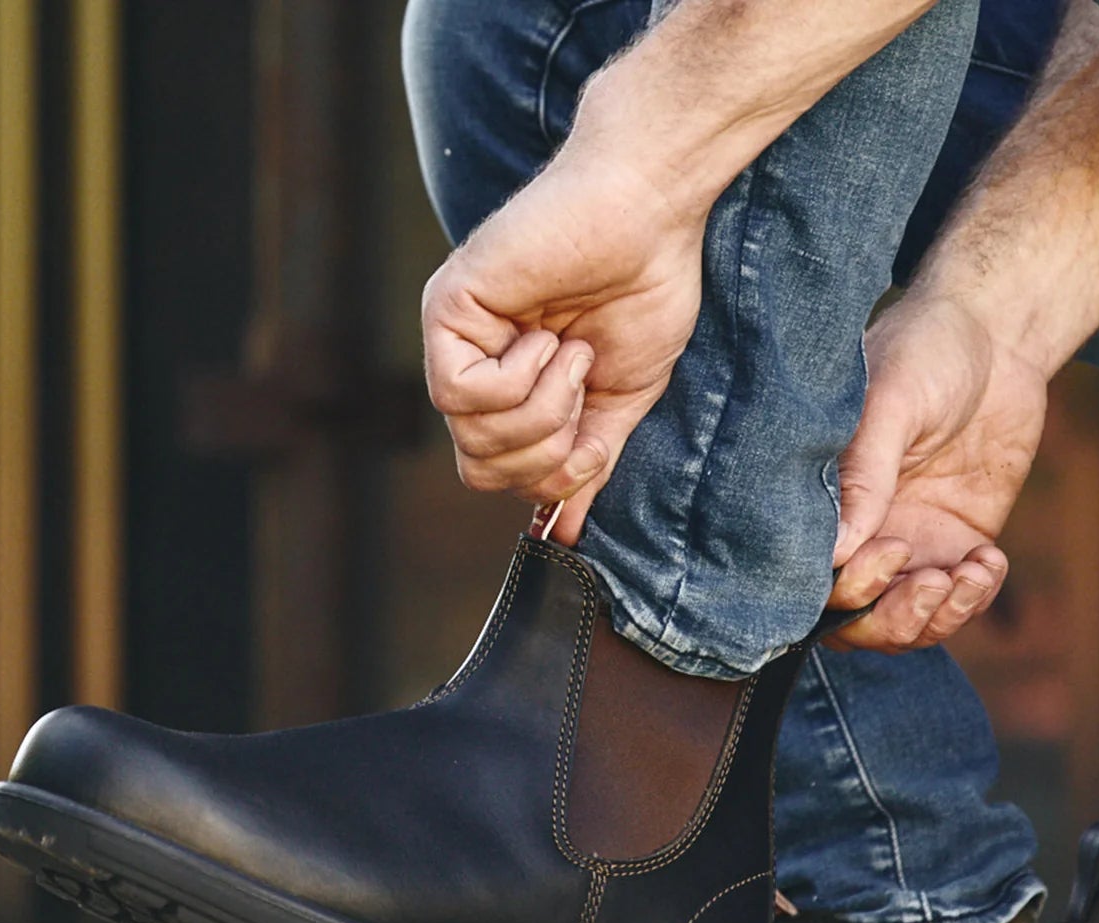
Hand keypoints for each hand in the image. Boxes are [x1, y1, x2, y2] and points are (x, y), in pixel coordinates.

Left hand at [421, 149, 706, 544]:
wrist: (651, 213)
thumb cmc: (644, 289)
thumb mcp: (619, 401)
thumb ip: (587, 462)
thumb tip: (565, 532)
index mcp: (509, 387)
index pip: (497, 475)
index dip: (548, 476)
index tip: (589, 432)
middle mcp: (472, 364)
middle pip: (479, 469)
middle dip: (545, 449)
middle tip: (581, 387)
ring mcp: (455, 337)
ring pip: (472, 438)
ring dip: (542, 409)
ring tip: (570, 352)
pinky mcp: (446, 309)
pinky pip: (463, 394)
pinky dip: (519, 380)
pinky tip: (544, 337)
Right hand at [826, 292, 1048, 651]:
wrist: (996, 335)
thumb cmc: (925, 351)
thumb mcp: (889, 404)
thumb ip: (864, 475)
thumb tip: (838, 552)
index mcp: (825, 503)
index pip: (814, 580)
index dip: (847, 589)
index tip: (889, 548)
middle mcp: (858, 534)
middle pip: (854, 622)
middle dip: (891, 619)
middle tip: (931, 578)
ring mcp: (908, 544)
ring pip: (903, 625)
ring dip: (935, 618)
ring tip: (968, 573)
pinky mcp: (956, 543)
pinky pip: (956, 602)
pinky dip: (974, 599)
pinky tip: (989, 560)